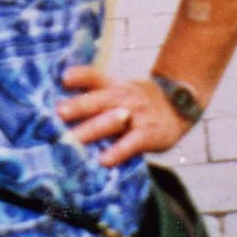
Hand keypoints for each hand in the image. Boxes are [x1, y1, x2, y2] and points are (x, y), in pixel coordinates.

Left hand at [57, 66, 190, 166]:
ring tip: (72, 141)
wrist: (178, 106)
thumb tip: (59, 95)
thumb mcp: (120, 89)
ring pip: (111, 121)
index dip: (81, 75)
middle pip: (99, 100)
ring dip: (91, 130)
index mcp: (115, 86)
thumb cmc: (139, 102)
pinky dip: (118, 151)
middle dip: (78, 106)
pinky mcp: (149, 134)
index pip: (96, 77)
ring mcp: (137, 115)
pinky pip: (132, 142)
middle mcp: (124, 97)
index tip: (63, 78)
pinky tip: (104, 160)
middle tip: (58, 113)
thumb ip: (94, 91)